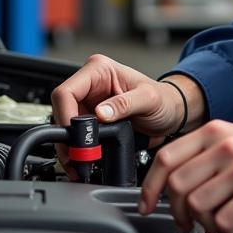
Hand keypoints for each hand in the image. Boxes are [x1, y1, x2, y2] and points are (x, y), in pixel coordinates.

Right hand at [51, 55, 200, 175]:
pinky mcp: (90, 120)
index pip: (67, 90)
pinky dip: (75, 150)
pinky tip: (82, 161)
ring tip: (78, 163)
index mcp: (99, 70)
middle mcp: (90, 84)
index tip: (74, 136)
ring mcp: (88, 102)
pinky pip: (74, 135)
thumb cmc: (163, 100)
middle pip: (61, 109)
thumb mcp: (149, 99)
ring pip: (64, 125)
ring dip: (69, 146)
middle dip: (66, 135)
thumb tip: (100, 113)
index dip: (65, 115)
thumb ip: (125, 104)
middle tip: (75, 156)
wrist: (171, 114)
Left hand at [139, 121, 232, 232]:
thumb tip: (173, 184)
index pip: (166, 157)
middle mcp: (225, 147)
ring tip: (218, 228)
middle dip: (177, 213)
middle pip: (177, 186)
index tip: (146, 204)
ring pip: (197, 206)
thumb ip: (205, 156)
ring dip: (204, 225)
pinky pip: (223, 222)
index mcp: (215, 132)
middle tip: (187, 223)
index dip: (150, 186)